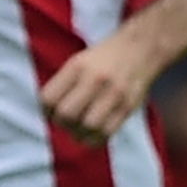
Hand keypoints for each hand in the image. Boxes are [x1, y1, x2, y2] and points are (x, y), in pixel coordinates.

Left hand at [41, 28, 158, 143]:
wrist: (141, 48)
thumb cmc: (104, 58)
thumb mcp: (79, 61)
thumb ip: (63, 84)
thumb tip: (49, 114)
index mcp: (78, 66)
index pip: (49, 98)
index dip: (46, 111)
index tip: (52, 112)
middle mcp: (95, 79)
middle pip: (66, 114)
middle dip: (61, 123)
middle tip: (66, 121)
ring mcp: (114, 94)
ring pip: (86, 127)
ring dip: (78, 133)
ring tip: (78, 129)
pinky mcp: (128, 107)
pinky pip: (106, 133)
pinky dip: (94, 139)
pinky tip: (91, 133)